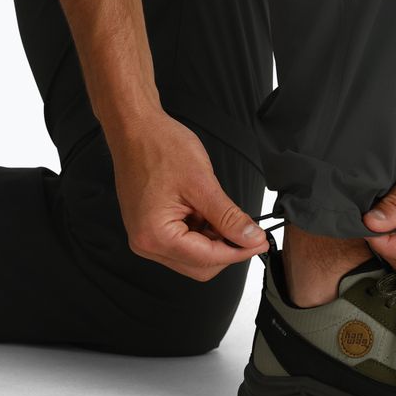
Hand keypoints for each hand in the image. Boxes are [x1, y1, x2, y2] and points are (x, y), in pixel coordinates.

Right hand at [107, 110, 268, 280]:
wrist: (136, 129)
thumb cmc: (160, 147)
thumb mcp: (203, 184)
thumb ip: (229, 217)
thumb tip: (250, 238)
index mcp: (155, 236)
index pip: (208, 260)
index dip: (239, 251)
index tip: (260, 241)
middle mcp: (146, 243)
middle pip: (200, 266)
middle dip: (227, 249)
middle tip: (248, 228)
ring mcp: (146, 237)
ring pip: (193, 256)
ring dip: (214, 240)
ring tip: (218, 209)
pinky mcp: (150, 228)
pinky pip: (183, 242)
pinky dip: (201, 232)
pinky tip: (206, 210)